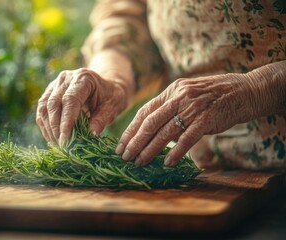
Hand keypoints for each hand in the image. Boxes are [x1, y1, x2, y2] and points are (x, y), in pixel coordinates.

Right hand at [36, 68, 127, 144]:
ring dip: (49, 128)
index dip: (66, 121)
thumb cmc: (111, 96)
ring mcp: (56, 84)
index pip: (70, 100)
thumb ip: (101, 121)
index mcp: (83, 78)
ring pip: (44, 107)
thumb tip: (90, 136)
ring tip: (57, 145)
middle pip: (54, 103)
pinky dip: (46, 125)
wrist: (107, 86)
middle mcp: (66, 78)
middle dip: (56, 127)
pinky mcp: (50, 92)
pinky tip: (53, 138)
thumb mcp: (112, 108)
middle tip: (62, 146)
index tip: (66, 140)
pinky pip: (42, 110)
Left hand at [115, 73, 253, 166]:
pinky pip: (188, 138)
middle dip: (135, 141)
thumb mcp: (188, 94)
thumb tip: (153, 130)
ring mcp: (193, 107)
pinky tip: (167, 163)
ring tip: (139, 162)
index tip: (121, 144)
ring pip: (165, 132)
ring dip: (150, 149)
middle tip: (125, 157)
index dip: (130, 129)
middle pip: (150, 122)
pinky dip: (176, 152)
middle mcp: (179, 97)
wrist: (245, 90)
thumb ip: (171, 108)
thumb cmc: (214, 96)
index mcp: (172, 91)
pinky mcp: (207, 119)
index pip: (144, 111)